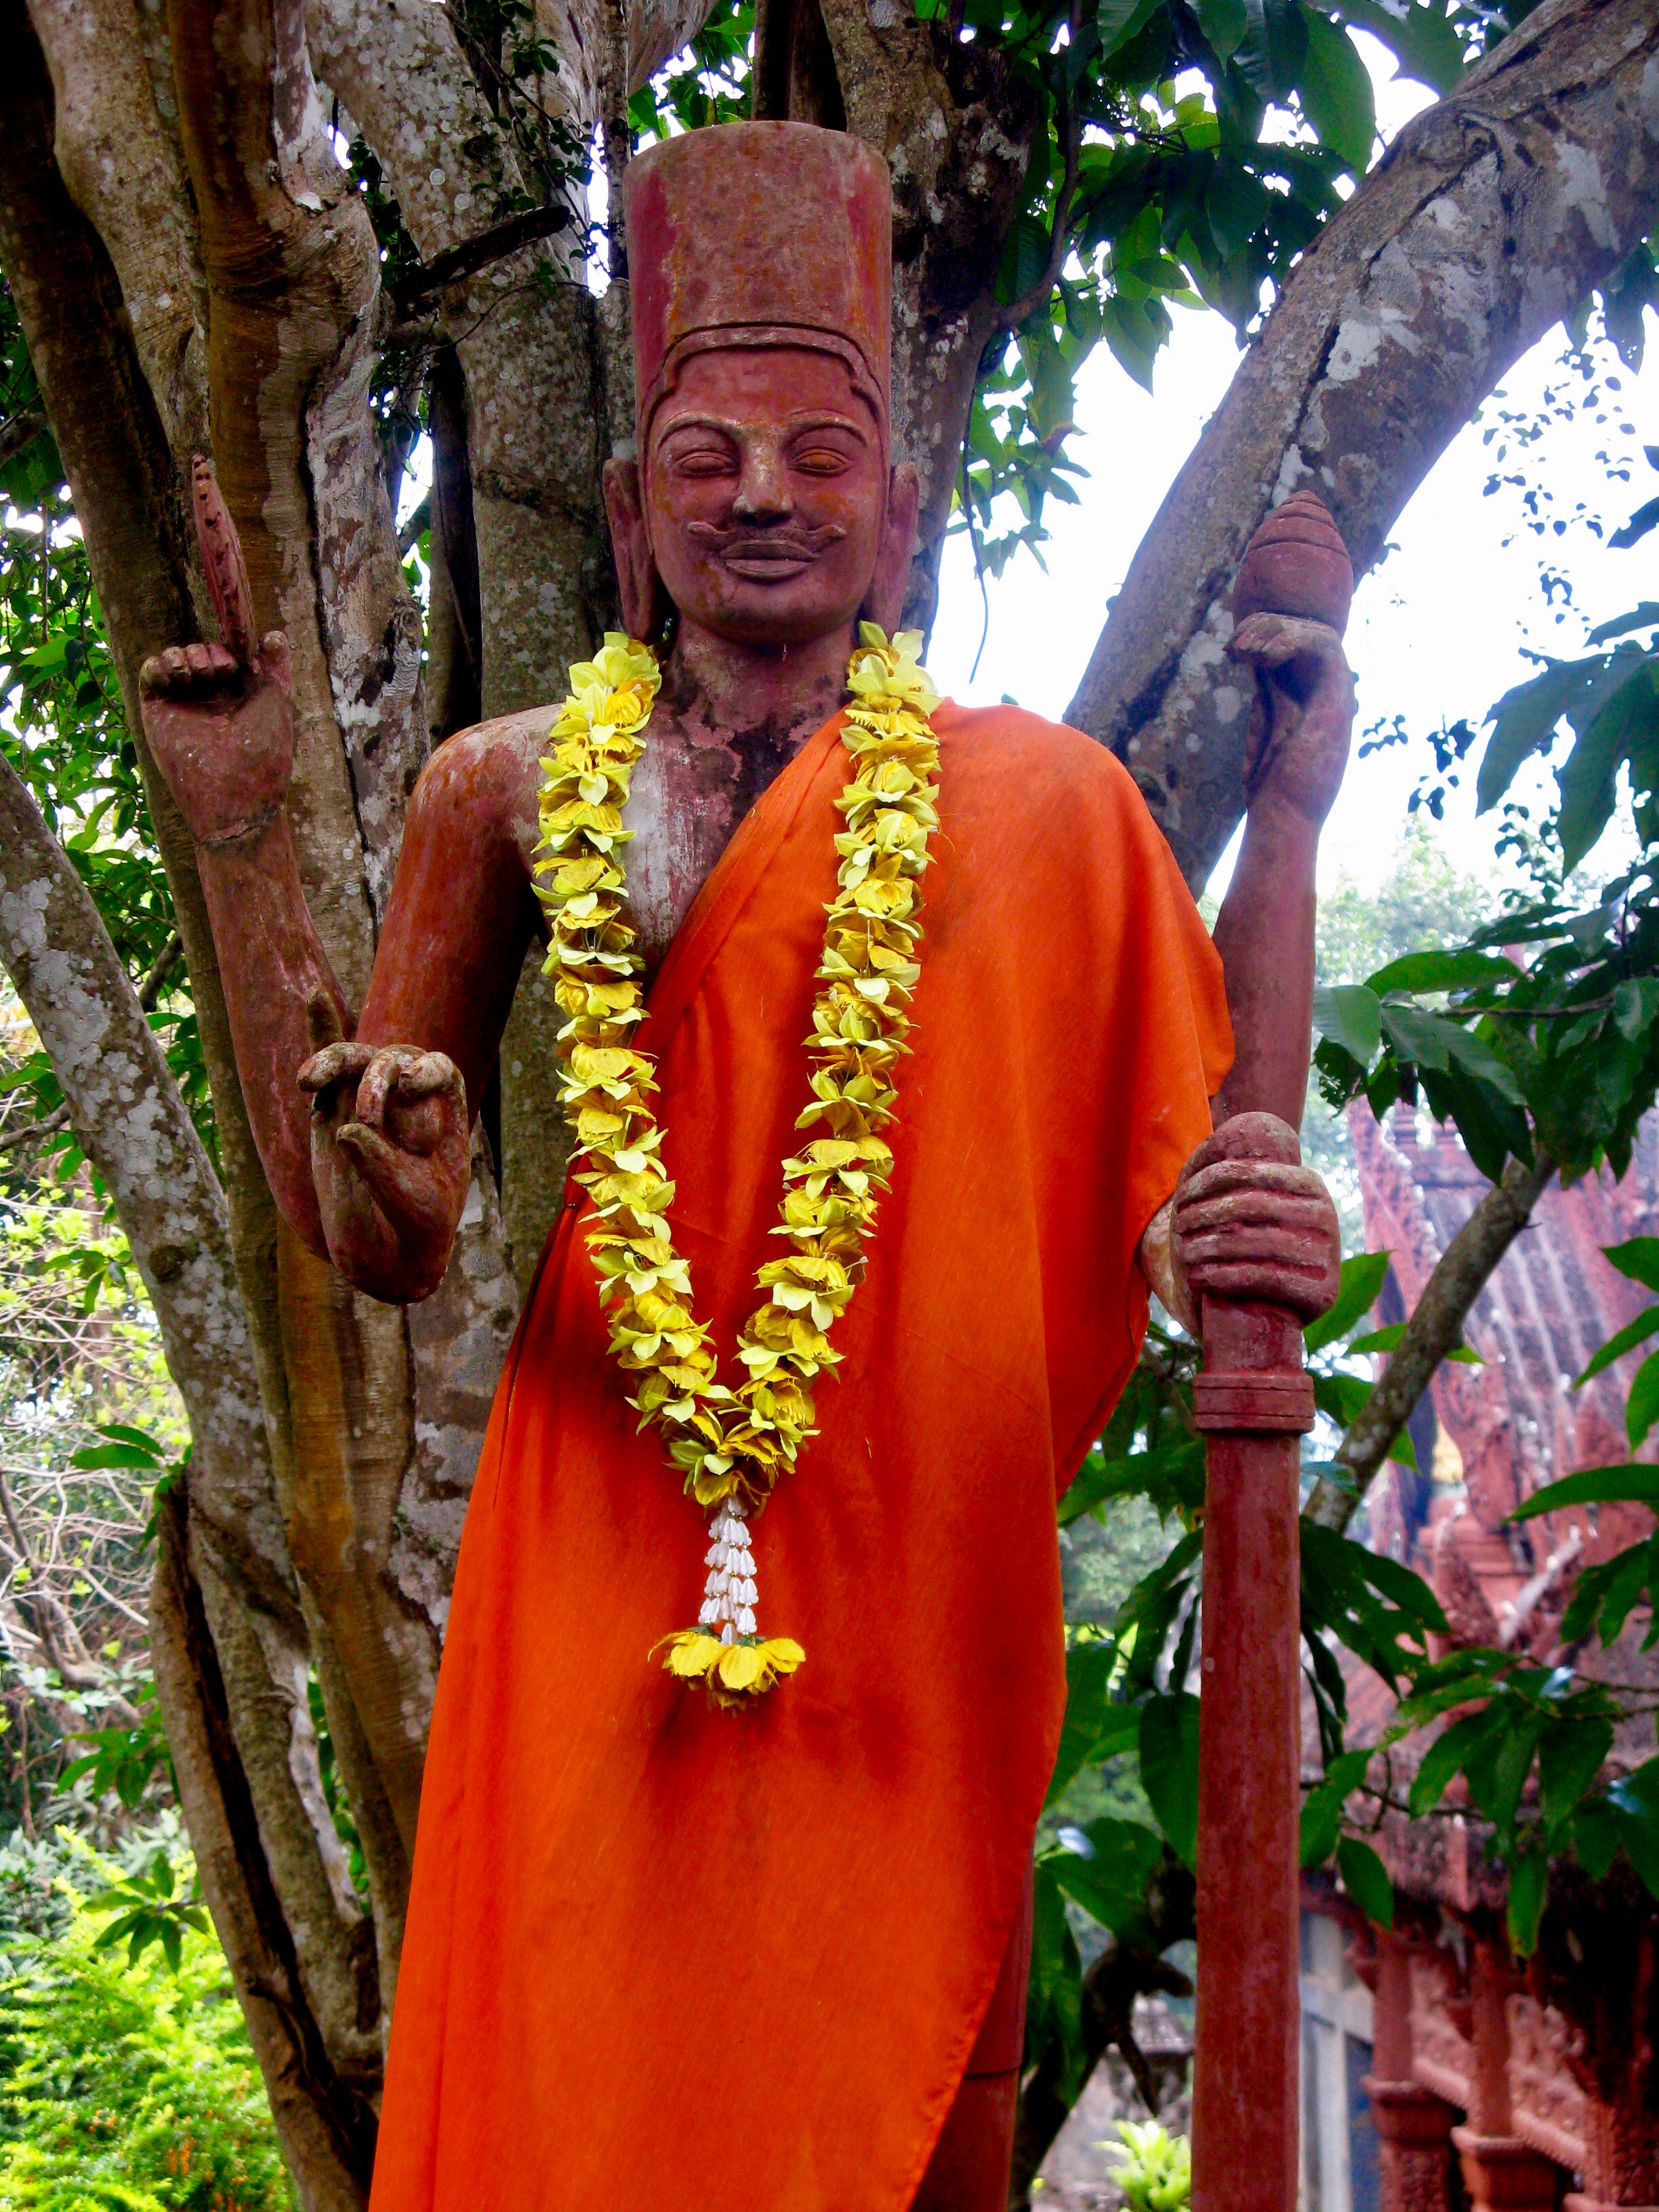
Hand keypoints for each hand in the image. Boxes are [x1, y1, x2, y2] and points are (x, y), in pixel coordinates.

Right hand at [139, 456, 292, 844]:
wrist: (240, 798)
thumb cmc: (270, 757)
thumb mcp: (282, 702)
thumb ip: (277, 664)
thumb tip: (267, 627)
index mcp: (246, 664)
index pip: (231, 598)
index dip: (219, 545)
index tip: (204, 480)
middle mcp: (215, 668)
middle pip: (208, 628)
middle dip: (219, 651)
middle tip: (230, 678)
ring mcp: (186, 684)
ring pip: (186, 648)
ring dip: (200, 665)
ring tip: (212, 690)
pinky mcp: (158, 699)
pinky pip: (156, 664)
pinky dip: (168, 667)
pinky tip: (183, 682)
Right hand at [298, 1042, 469, 1303]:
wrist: (387, 1251)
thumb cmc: (415, 1226)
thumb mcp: (410, 1202)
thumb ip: (382, 1167)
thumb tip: (347, 1128)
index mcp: (444, 1110)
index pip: (438, 1068)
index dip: (426, 1070)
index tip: (412, 1087)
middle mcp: (406, 1097)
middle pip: (391, 1061)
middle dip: (376, 1082)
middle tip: (364, 1120)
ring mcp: (366, 1100)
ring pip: (352, 1061)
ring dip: (331, 1060)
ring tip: (309, 1079)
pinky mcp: (331, 1112)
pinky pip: (327, 1068)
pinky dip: (321, 1032)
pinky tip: (316, 997)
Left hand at [1172, 1120, 1340, 1322]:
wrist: (1281, 1303)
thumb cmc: (1256, 1242)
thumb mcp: (1251, 1199)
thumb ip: (1234, 1165)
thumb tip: (1222, 1135)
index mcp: (1309, 1184)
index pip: (1247, 1172)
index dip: (1206, 1182)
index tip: (1179, 1199)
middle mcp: (1324, 1214)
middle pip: (1246, 1206)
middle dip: (1204, 1215)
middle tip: (1178, 1228)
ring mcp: (1327, 1253)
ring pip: (1251, 1241)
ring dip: (1207, 1247)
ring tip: (1183, 1253)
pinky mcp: (1321, 1291)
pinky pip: (1263, 1278)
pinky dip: (1224, 1276)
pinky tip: (1199, 1277)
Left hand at [1227, 612, 1353, 829]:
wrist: (1285, 816)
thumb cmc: (1270, 787)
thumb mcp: (1264, 730)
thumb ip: (1267, 697)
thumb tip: (1250, 663)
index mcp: (1311, 698)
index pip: (1297, 644)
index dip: (1265, 635)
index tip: (1233, 651)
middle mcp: (1326, 693)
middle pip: (1307, 631)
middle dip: (1267, 627)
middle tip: (1234, 648)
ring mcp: (1335, 695)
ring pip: (1318, 631)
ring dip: (1276, 631)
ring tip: (1244, 651)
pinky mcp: (1337, 698)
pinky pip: (1325, 645)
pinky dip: (1291, 641)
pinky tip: (1261, 659)